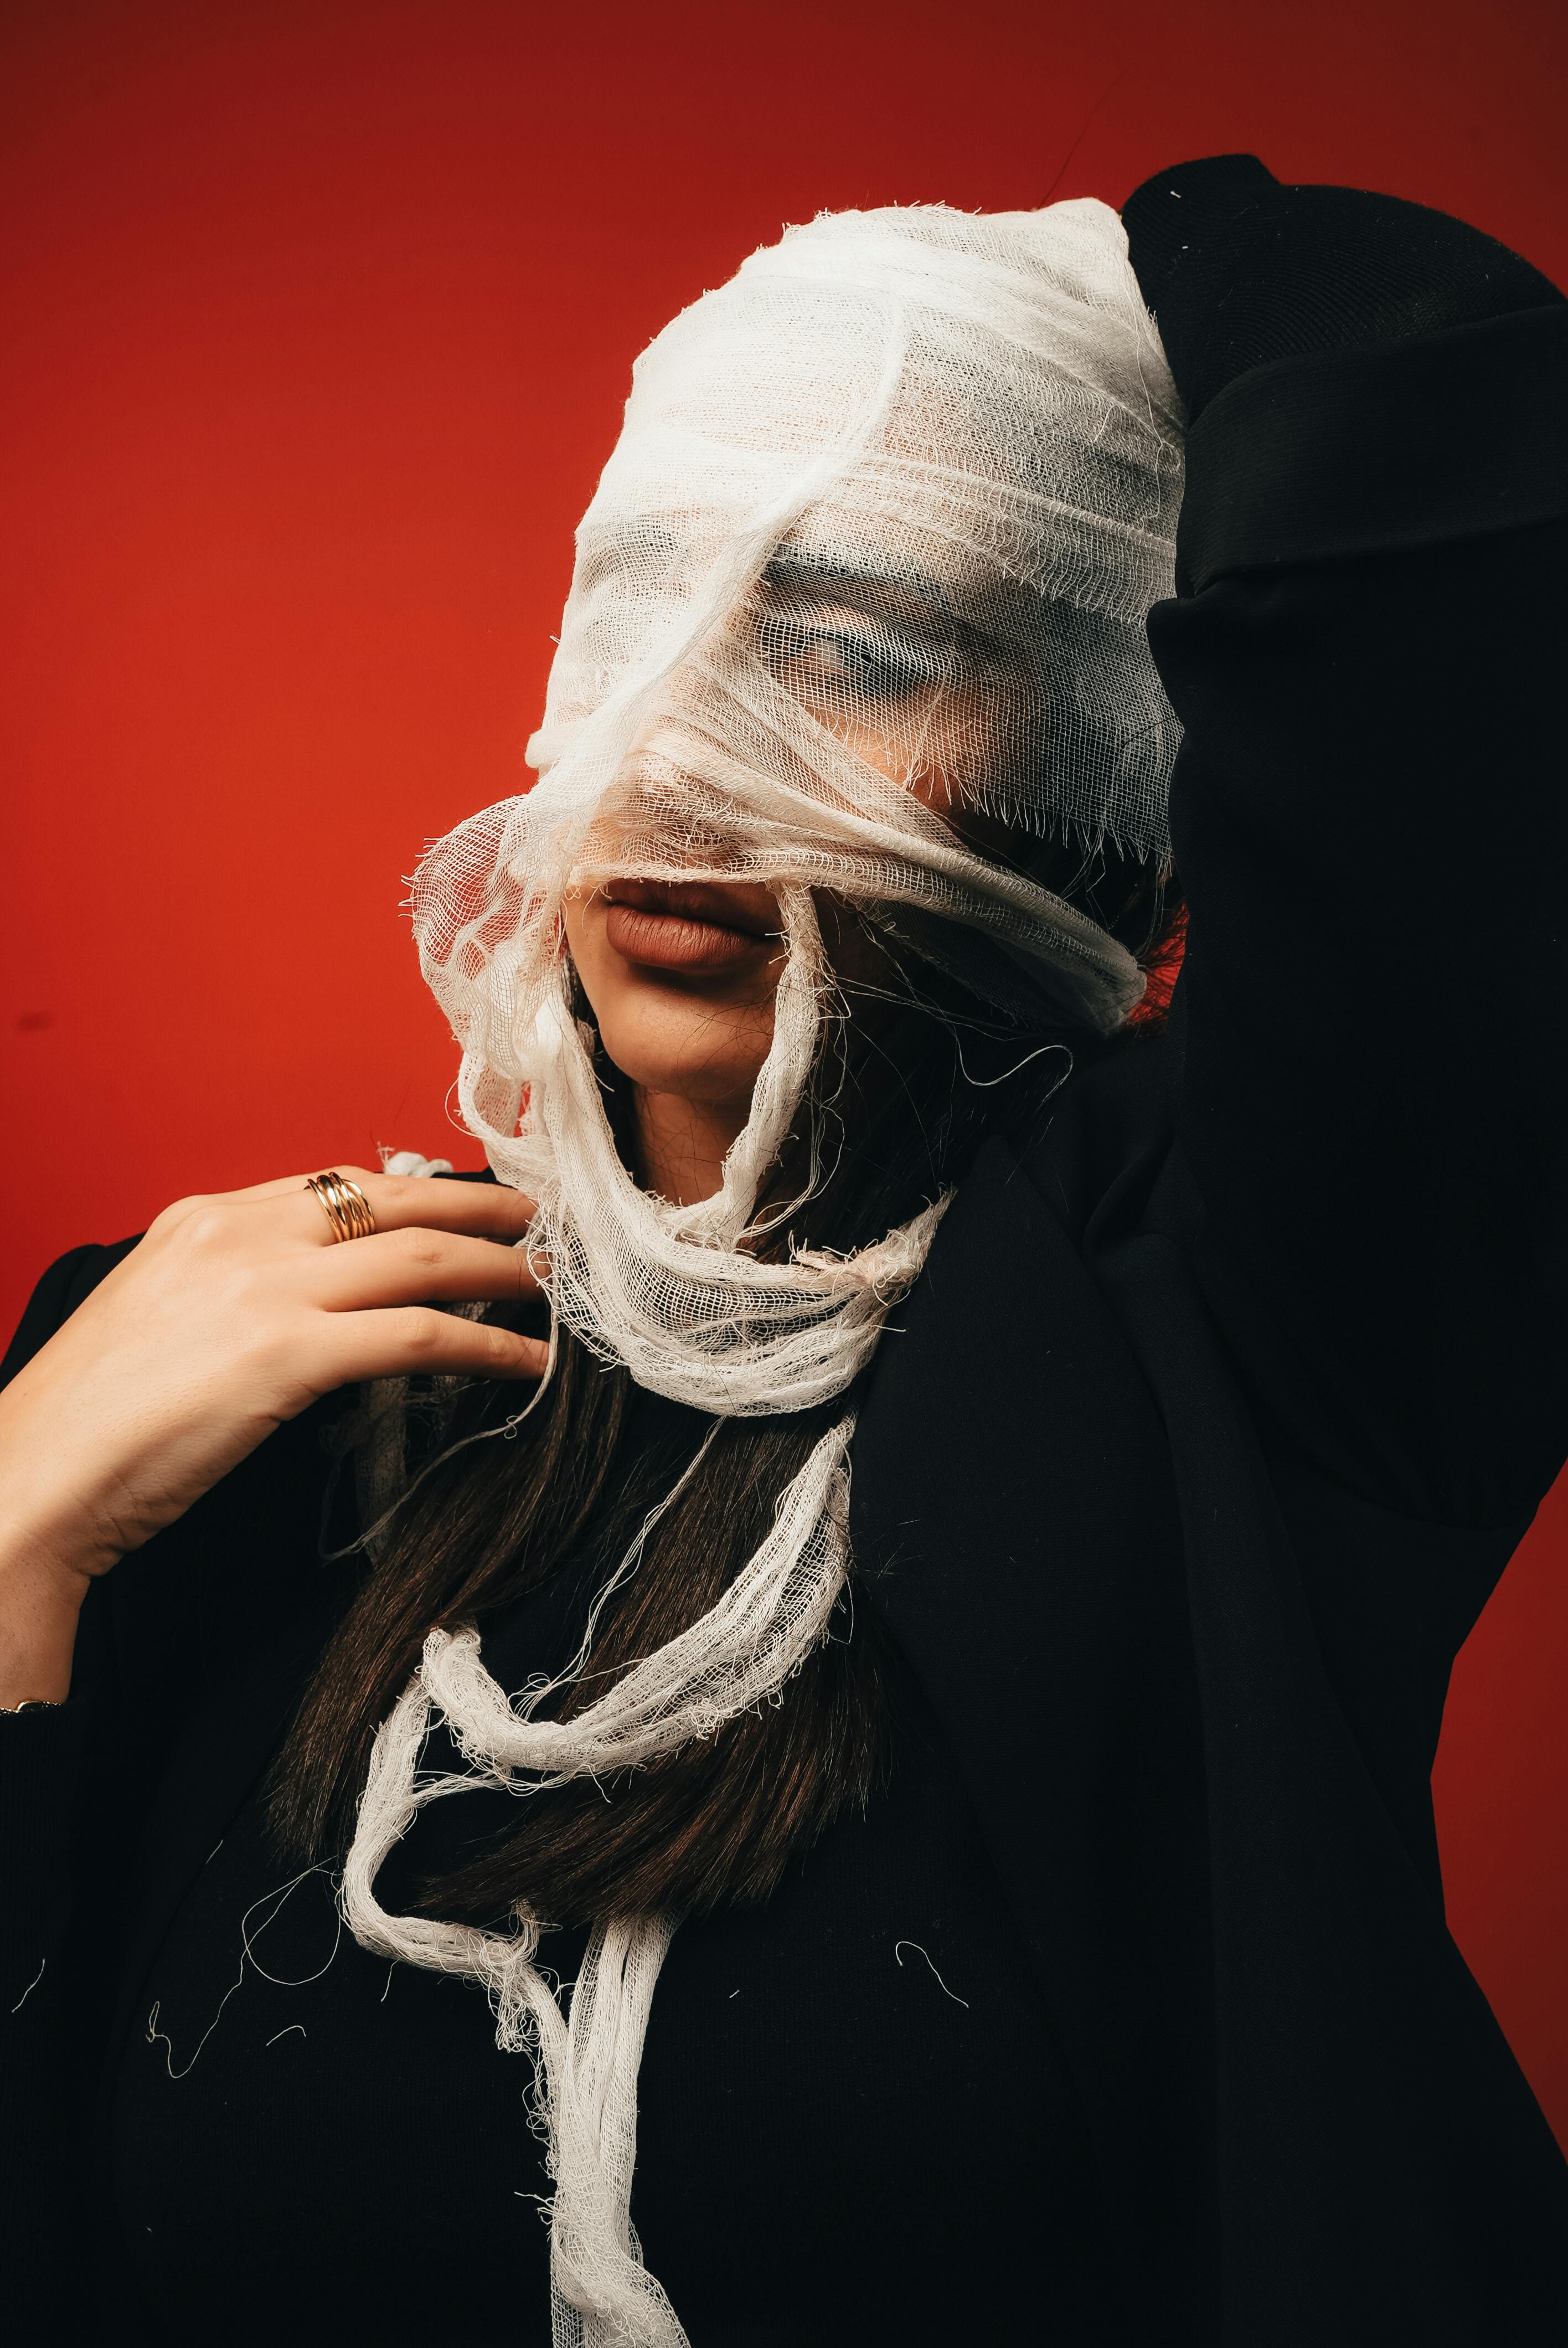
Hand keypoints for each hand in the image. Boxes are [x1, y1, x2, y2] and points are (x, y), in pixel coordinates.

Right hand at [0, 1169, 544, 1699]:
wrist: (30, 1480)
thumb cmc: (89, 1424)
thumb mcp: (158, 1319)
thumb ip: (230, 1293)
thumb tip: (305, 1305)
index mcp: (203, 1220)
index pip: (338, 1185)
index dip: (417, 1193)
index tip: (466, 1205)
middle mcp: (238, 1234)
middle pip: (395, 1201)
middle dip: (481, 1208)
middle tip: (539, 1221)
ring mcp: (264, 1288)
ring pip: (422, 1257)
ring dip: (502, 1268)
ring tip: (552, 1286)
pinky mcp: (287, 1353)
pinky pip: (418, 1335)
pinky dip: (485, 1345)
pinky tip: (523, 1362)